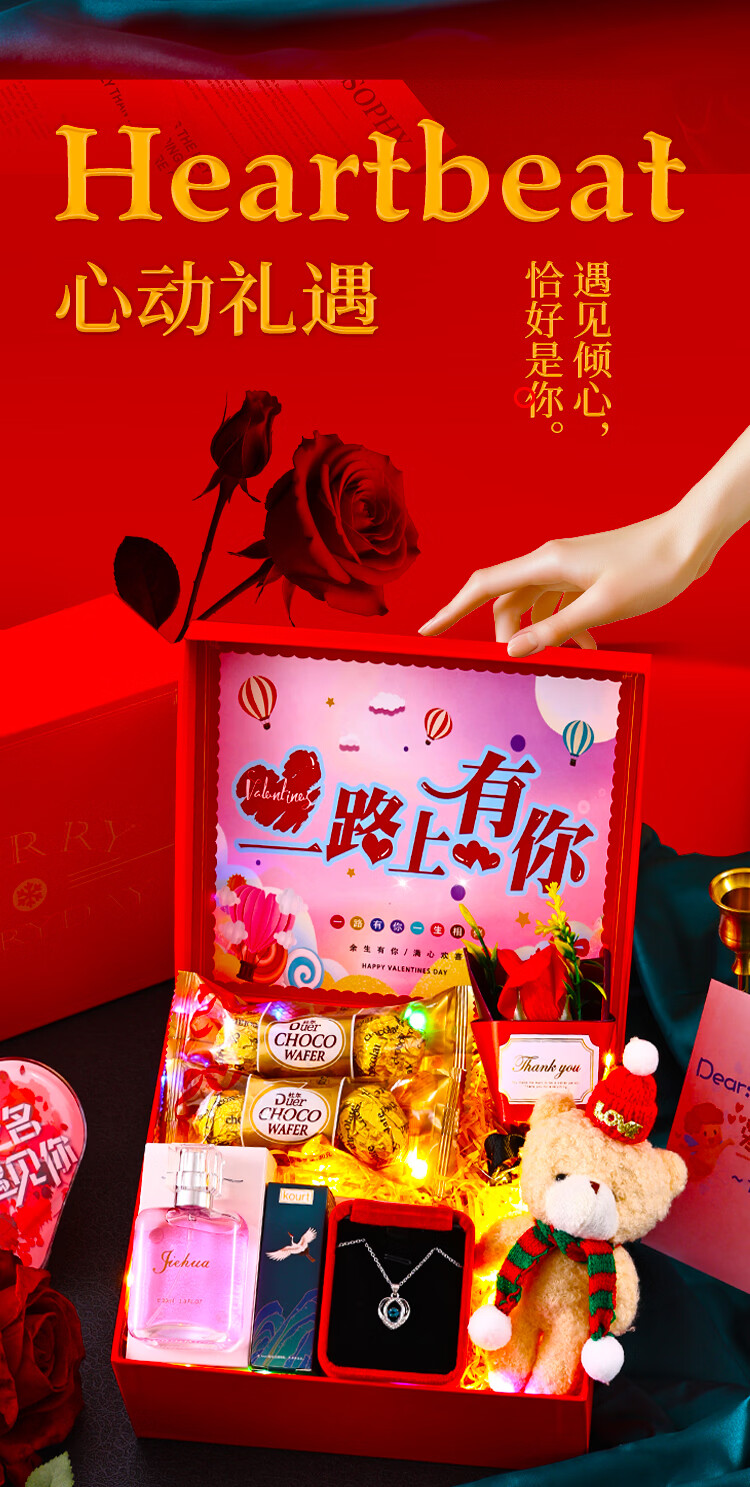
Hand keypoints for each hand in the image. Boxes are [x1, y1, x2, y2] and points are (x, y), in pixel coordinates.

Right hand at [419, 505, 717, 655]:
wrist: (688, 539)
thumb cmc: (650, 569)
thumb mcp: (601, 608)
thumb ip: (554, 630)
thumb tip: (511, 650)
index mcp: (546, 563)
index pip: (482, 586)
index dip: (451, 611)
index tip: (427, 633)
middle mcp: (549, 561)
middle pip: (505, 600)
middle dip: (506, 634)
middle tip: (521, 665)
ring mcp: (566, 567)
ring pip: (532, 605)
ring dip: (541, 634)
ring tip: (568, 657)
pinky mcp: (584, 574)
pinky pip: (558, 603)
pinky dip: (564, 625)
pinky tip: (589, 645)